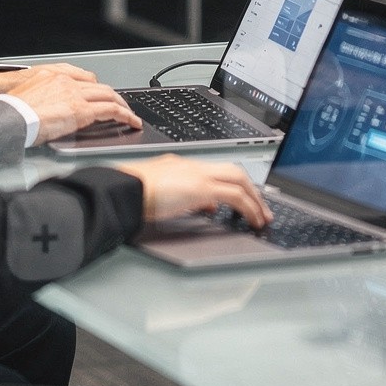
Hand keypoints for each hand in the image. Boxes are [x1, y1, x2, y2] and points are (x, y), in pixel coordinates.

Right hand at [0, 63, 142, 142]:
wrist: (10, 118)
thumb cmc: (13, 112)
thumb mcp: (28, 96)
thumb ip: (44, 97)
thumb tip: (50, 109)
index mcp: (53, 75)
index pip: (85, 77)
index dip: (97, 88)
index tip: (102, 95)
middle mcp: (67, 81)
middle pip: (100, 86)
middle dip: (114, 97)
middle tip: (121, 107)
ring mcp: (76, 94)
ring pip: (109, 95)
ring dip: (123, 106)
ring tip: (129, 115)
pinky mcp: (82, 110)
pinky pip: (111, 110)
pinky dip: (125, 115)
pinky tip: (131, 121)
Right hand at [117, 154, 272, 228]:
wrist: (123, 188)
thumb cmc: (130, 192)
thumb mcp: (158, 192)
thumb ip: (177, 196)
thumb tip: (195, 207)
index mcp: (181, 165)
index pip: (214, 171)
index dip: (231, 184)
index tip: (238, 201)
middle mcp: (193, 166)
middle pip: (234, 171)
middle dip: (251, 190)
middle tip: (260, 207)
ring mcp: (199, 175)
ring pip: (240, 179)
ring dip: (254, 198)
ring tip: (261, 216)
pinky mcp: (202, 188)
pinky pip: (236, 196)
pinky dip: (248, 207)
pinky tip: (252, 220)